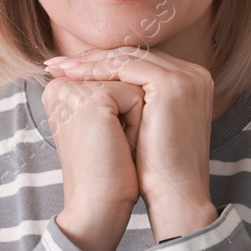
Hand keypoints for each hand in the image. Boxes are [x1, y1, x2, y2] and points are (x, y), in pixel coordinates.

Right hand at [43, 76, 143, 250]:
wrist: (96, 205)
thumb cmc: (104, 170)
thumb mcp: (102, 124)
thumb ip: (108, 93)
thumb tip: (133, 71)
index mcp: (58, 89)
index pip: (109, 77)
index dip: (122, 107)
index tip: (106, 137)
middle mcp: (59, 84)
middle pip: (120, 78)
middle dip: (128, 110)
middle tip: (111, 142)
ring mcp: (73, 89)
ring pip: (130, 85)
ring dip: (134, 116)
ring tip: (114, 143)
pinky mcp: (92, 99)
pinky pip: (135, 96)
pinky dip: (137, 122)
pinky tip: (119, 144)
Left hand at [44, 48, 217, 241]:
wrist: (175, 195)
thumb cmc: (156, 169)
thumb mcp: (145, 125)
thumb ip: (132, 100)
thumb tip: (93, 85)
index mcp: (190, 81)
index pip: (138, 62)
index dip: (101, 63)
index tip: (68, 68)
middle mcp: (194, 74)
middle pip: (132, 55)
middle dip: (91, 58)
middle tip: (57, 63)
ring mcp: (186, 77)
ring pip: (127, 58)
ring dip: (89, 61)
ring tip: (59, 68)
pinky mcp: (172, 85)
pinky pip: (126, 67)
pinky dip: (97, 69)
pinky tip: (73, 75)